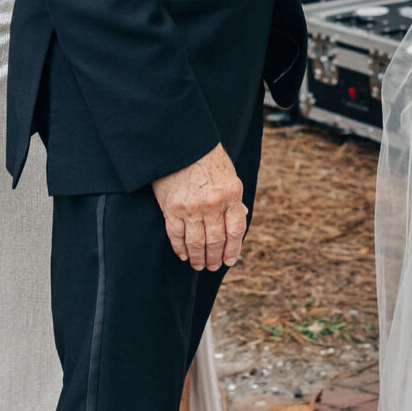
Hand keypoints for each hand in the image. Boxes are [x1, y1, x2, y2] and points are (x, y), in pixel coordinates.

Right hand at [153, 144, 247, 270]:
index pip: (235, 230)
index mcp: (231, 194)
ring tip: (199, 265)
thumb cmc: (207, 158)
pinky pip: (176, 235)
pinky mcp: (172, 208)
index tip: (230, 260)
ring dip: (198, 257)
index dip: (233, 249)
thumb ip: (233, 199)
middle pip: (216, 240)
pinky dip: (180, 248)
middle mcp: (213, 203)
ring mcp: (191, 207)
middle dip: (215, 257)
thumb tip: (240, 218)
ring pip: (196, 242)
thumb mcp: (229, 175)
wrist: (180, 144)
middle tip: (212, 266)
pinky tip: (184, 255)